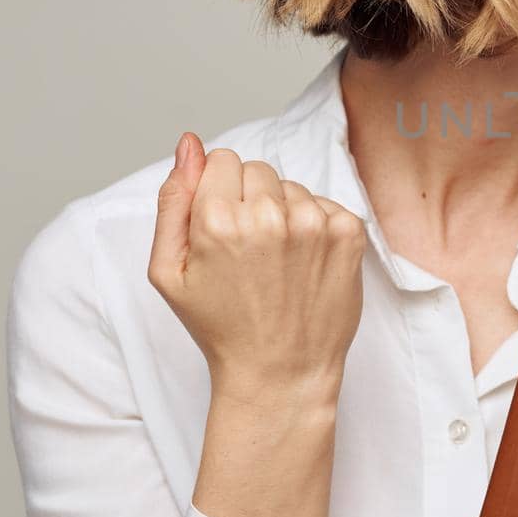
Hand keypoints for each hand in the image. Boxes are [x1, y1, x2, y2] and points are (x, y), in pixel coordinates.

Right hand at [147, 132, 366, 403]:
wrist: (280, 372)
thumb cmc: (221, 326)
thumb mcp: (169, 271)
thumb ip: (173, 199)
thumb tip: (189, 144)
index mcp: (218, 220)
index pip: (221, 161)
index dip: (218, 194)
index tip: (223, 230)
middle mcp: (270, 216)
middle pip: (258, 170)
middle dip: (250, 200)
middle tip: (249, 253)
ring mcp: (315, 223)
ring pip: (292, 186)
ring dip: (284, 214)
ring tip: (277, 264)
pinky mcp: (348, 232)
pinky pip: (325, 203)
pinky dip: (315, 227)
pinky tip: (303, 265)